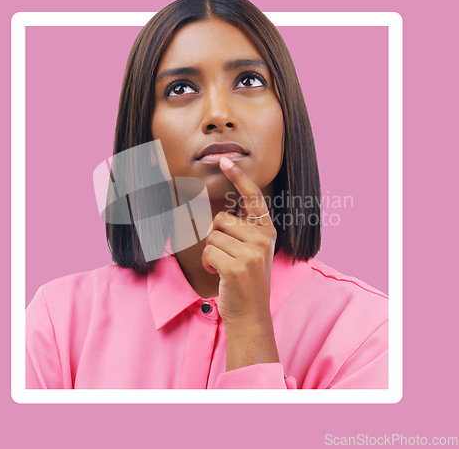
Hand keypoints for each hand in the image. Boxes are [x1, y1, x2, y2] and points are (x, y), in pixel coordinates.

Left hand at [201, 156, 278, 369]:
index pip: (253, 198)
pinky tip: (220, 276)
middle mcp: (263, 238)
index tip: (225, 160)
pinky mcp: (237, 266)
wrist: (251, 314)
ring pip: (212, 236)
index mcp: (267, 231)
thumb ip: (243, 230)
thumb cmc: (246, 281)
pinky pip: (208, 252)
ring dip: (211, 253)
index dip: (238, 177)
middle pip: (221, 219)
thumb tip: (220, 214)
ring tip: (224, 268)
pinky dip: (208, 264)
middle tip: (224, 256)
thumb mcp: (252, 252)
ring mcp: (252, 252)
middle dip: (215, 237)